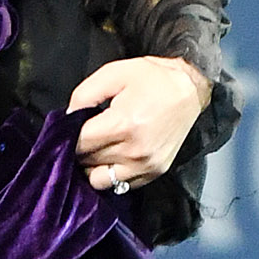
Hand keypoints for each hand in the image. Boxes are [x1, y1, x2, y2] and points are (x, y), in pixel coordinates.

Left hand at [71, 55, 210, 191]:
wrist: (190, 88)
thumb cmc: (153, 79)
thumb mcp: (113, 73)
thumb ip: (84, 94)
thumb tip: (68, 117)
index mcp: (122, 124)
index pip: (79, 143)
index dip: (70, 135)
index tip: (71, 128)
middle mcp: (134, 150)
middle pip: (87, 162)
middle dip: (80, 149)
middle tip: (86, 135)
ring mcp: (146, 164)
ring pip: (99, 180)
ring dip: (93, 167)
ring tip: (98, 149)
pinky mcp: (155, 172)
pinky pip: (120, 185)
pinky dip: (112, 174)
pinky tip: (114, 157)